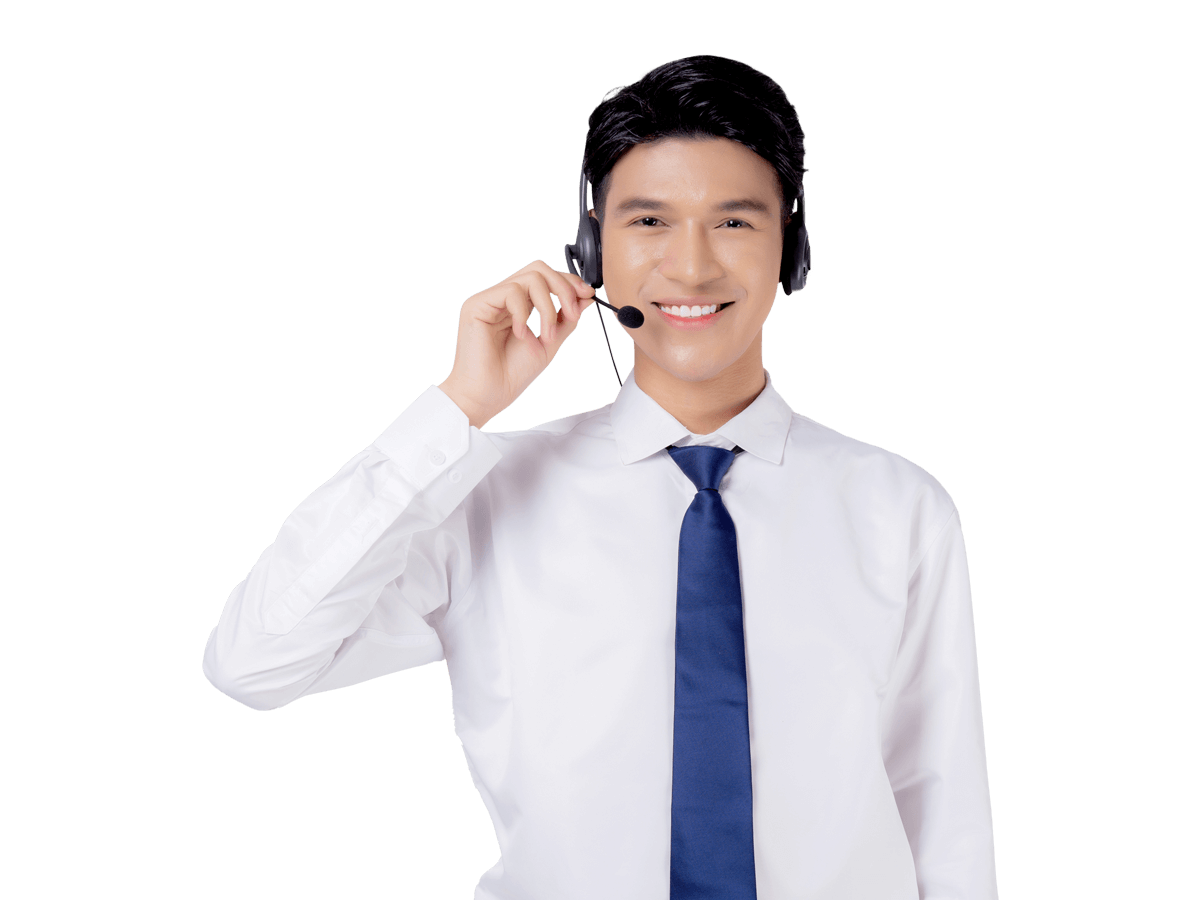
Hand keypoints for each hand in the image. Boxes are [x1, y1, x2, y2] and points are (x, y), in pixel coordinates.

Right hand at [438, 260, 595, 428]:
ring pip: (529, 278)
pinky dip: (524, 313)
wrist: (488, 395)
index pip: (545, 278)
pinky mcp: (477, 304)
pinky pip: (511, 292)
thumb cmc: (512, 374)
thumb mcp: (550, 342)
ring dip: (547, 307)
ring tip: (545, 335)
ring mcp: (489, 299)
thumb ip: (566, 318)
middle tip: (571, 313)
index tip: (587, 295)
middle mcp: (502, 298)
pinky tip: (521, 334)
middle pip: (538, 269)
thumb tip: (586, 297)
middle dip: (563, 288)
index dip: (568, 282)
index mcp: (517, 305)